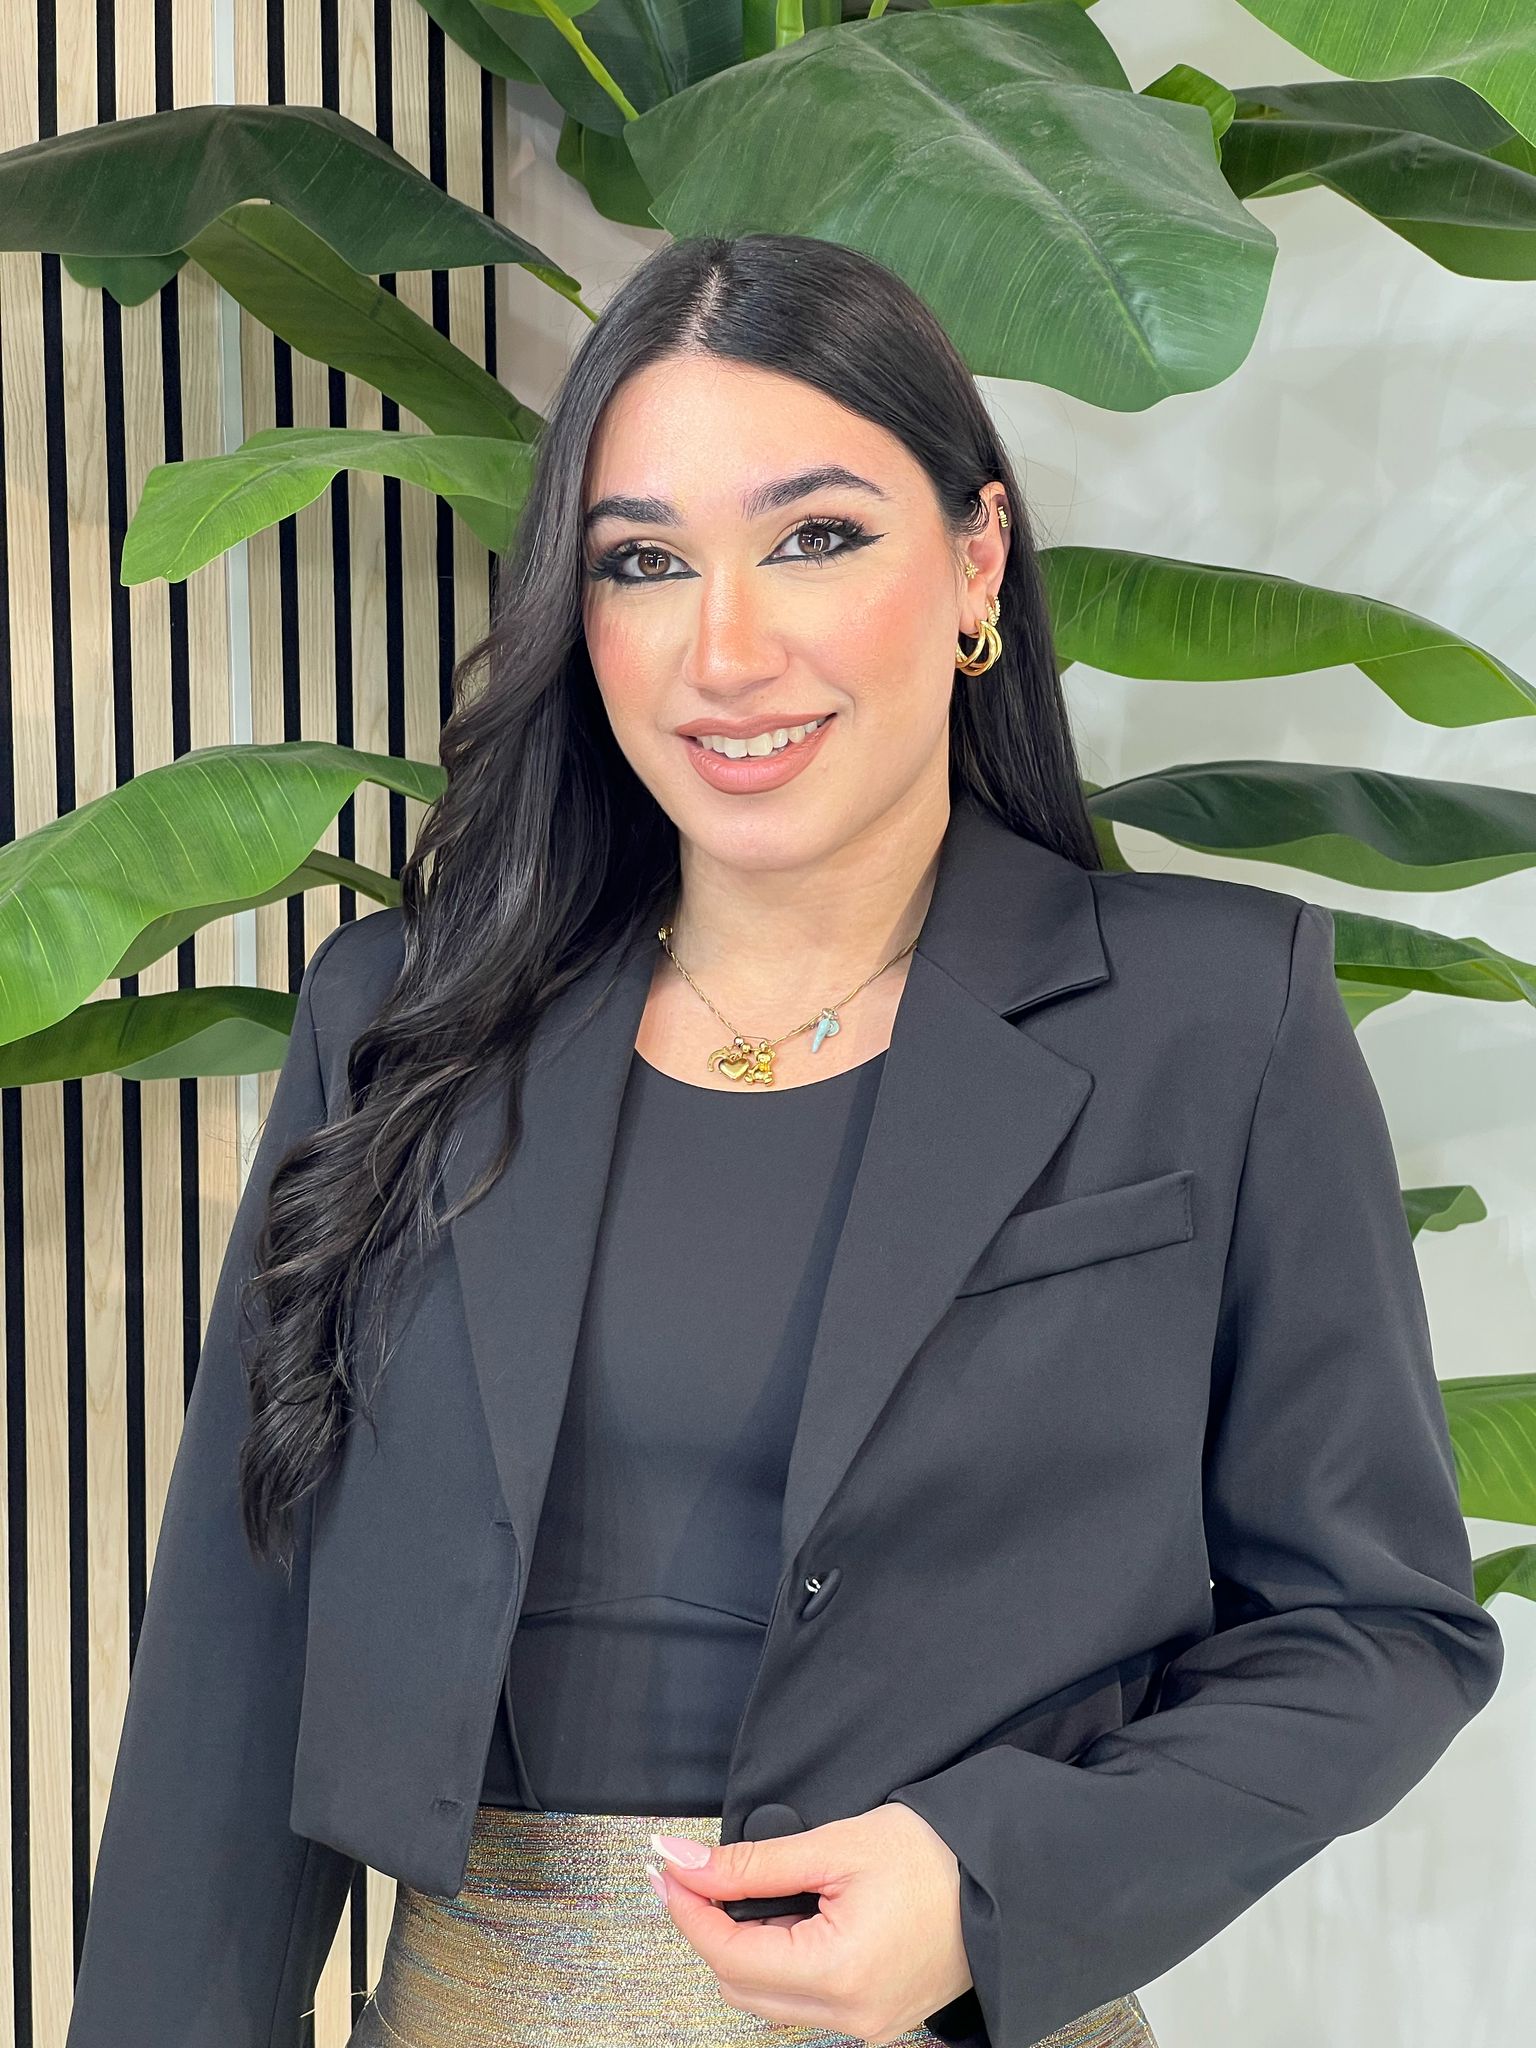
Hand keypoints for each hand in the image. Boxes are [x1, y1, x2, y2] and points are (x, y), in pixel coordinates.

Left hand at [646, 1802, 973, 2044]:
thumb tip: (683, 1863)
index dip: (688, 1910)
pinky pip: (804, 2002)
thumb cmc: (932, 1854)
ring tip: (744, 1889)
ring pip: (768, 2001)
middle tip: (696, 1874)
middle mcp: (849, 2018)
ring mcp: (865, 2027)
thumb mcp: (835, 1845)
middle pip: (740, 1986)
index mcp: (838, 1974)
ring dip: (743, 1949)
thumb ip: (754, 1864)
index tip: (664, 1869)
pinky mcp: (877, 2019)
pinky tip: (784, 1916)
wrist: (1007, 1881)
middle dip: (709, 1930)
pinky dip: (779, 1962)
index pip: (728, 1955)